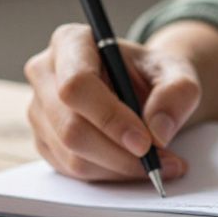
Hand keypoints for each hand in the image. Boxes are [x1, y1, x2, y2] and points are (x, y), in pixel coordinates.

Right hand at [25, 23, 198, 181]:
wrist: (143, 87)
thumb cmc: (153, 73)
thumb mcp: (178, 72)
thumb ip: (177, 93)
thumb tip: (158, 131)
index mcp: (71, 42)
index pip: (77, 84)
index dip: (110, 118)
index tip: (145, 142)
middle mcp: (46, 73)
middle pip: (71, 128)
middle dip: (120, 154)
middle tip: (160, 161)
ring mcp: (39, 109)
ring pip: (72, 156)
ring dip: (119, 169)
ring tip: (159, 164)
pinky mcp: (44, 140)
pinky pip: (72, 171)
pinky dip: (109, 175)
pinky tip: (135, 165)